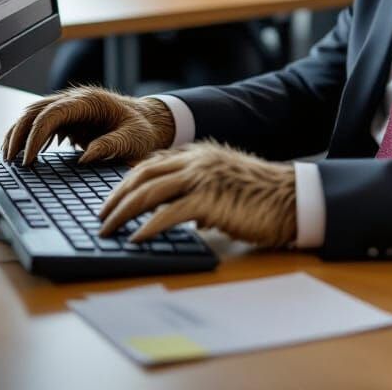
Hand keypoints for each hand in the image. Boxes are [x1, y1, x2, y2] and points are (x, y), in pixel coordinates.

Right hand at [1, 87, 175, 165]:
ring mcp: (71, 107)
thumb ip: (111, 145)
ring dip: (19, 134)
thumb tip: (85, 158)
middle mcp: (76, 100)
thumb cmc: (143, 129)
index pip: (52, 113)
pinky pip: (42, 123)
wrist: (151, 121)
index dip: (35, 135)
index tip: (28, 159)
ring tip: (9, 159)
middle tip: (9, 161)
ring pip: (34, 115)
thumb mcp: (133, 139)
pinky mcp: (70, 118)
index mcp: (89, 102)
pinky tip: (24, 154)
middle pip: (36, 111)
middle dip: (19, 134)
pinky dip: (29, 136)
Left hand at [98, 141, 296, 247]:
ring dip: (124, 212)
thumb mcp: (223, 184)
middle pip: (143, 176)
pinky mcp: (210, 200)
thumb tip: (179, 215)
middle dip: (117, 197)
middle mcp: (197, 161)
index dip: (126, 181)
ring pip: (150, 192)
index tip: (110, 199)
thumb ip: (199, 191)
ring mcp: (203, 177)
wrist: (290, 198)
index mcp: (199, 154)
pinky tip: (137, 238)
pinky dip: (149, 227)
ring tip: (109, 229)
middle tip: (101, 217)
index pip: (151, 163)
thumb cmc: (260, 196)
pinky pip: (170, 213)